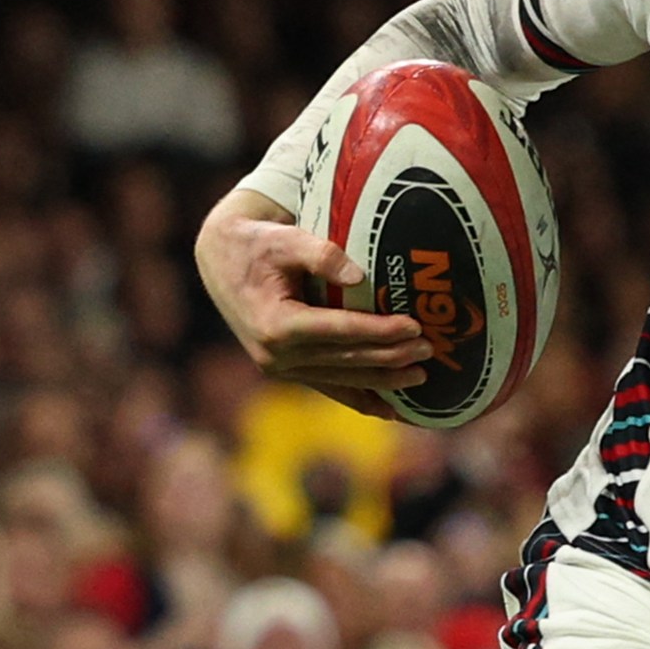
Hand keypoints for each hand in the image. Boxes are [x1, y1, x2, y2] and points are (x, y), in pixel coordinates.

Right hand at [195, 188, 425, 415]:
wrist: (220, 261)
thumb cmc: (256, 244)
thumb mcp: (284, 238)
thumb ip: (320, 253)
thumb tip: (359, 274)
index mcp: (276, 325)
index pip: (340, 332)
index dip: (379, 331)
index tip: (414, 327)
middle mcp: (276, 356)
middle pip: (346, 360)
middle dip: (390, 357)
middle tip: (428, 349)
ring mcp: (281, 369)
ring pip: (342, 379)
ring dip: (383, 381)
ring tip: (420, 376)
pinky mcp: (287, 372)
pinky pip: (330, 389)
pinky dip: (362, 399)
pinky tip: (392, 410)